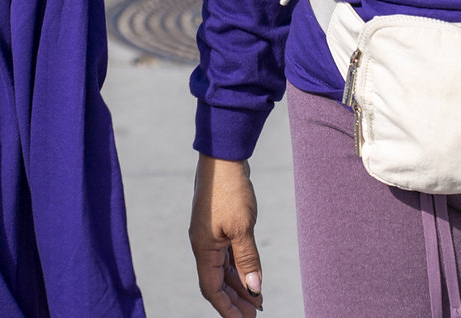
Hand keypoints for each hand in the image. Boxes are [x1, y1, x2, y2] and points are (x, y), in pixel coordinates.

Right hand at [191, 154, 262, 316]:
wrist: (223, 158)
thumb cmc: (229, 190)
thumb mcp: (242, 228)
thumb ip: (248, 261)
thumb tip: (255, 289)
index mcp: (203, 248)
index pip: (211, 289)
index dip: (226, 308)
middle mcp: (203, 245)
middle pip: (217, 282)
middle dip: (235, 300)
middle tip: (255, 314)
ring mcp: (210, 235)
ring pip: (223, 269)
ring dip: (238, 285)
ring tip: (257, 299)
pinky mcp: (219, 226)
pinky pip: (227, 255)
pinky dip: (238, 268)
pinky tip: (251, 276)